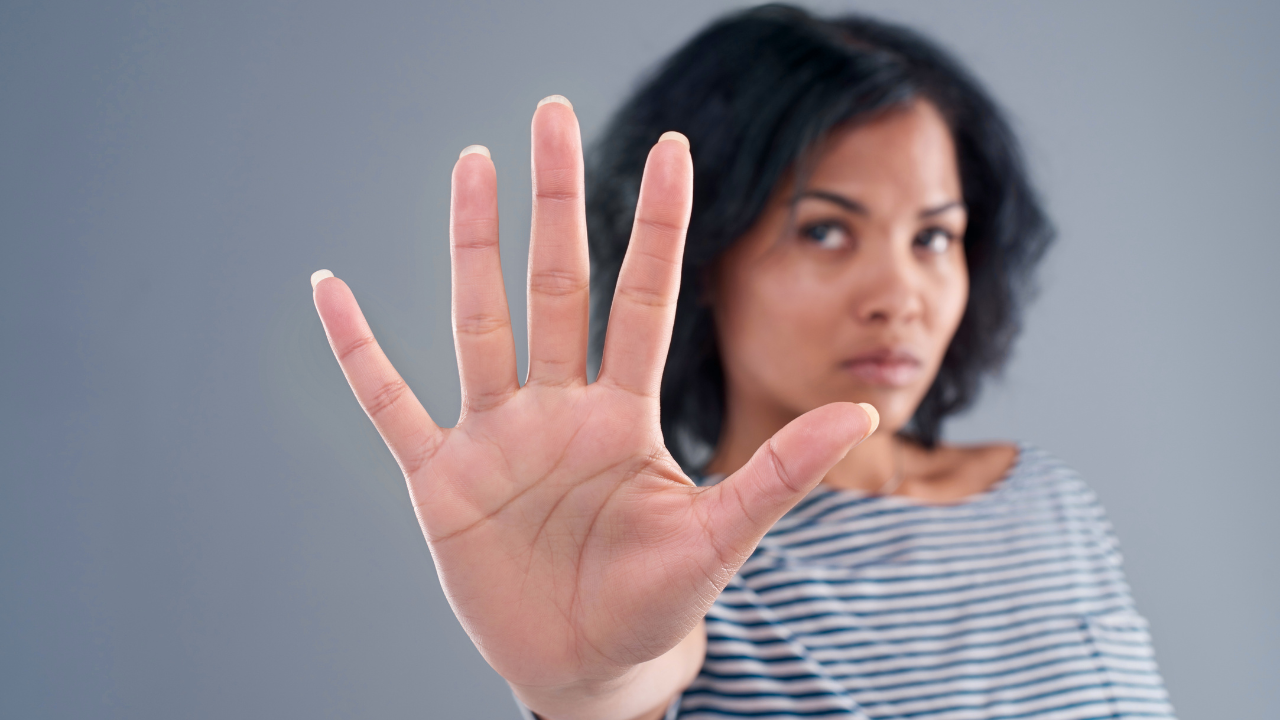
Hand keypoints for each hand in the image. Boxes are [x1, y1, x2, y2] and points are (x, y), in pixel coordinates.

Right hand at [311, 97, 877, 704]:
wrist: (586, 664)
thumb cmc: (656, 601)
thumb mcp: (720, 536)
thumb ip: (779, 472)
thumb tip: (864, 412)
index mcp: (623, 413)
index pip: (641, 298)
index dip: (655, 224)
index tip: (670, 147)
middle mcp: (558, 407)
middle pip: (557, 285)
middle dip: (556, 202)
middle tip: (550, 114)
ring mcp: (496, 436)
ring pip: (480, 321)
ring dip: (471, 245)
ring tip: (471, 165)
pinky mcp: (441, 478)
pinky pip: (390, 401)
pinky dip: (357, 350)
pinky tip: (330, 292)